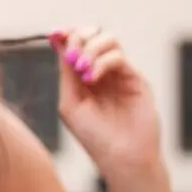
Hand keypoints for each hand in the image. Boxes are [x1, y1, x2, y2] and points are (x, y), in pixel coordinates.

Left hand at [52, 26, 162, 179]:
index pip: (76, 44)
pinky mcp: (136, 79)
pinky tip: (91, 77)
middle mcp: (103, 71)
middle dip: (79, 37)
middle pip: (93, 35)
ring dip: (91, 49)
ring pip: (109, 40)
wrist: (121, 158)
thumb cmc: (93, 136)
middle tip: (72, 55)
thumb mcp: (70, 102)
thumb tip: (58, 41)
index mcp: (83, 76)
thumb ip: (65, 72)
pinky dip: (102, 62)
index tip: (55, 33)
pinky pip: (119, 57)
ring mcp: (120, 74)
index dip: (66, 34)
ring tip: (82, 69)